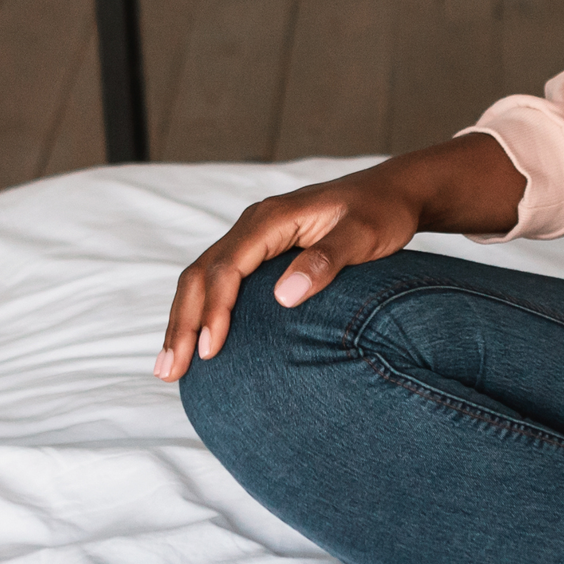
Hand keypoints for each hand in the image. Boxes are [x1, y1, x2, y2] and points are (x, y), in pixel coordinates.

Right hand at [154, 133, 523, 381]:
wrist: (394, 192)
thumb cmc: (383, 213)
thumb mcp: (364, 234)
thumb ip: (327, 259)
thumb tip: (285, 295)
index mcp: (273, 218)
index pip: (228, 267)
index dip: (215, 309)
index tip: (210, 351)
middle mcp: (255, 224)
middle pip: (201, 274)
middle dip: (182, 322)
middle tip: (170, 371)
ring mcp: (254, 237)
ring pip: (202, 279)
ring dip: (183, 320)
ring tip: (169, 368)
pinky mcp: (261, 251)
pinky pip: (219, 280)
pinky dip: (201, 311)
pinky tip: (197, 343)